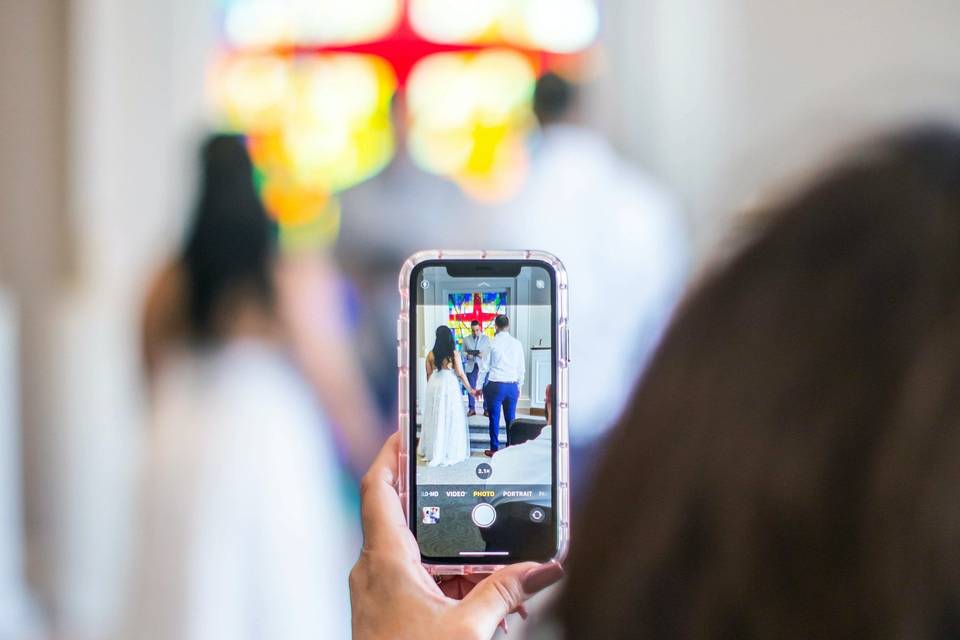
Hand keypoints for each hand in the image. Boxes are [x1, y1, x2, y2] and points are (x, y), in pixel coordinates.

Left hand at [350, 434, 563, 639]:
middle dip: (448, 514)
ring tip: (495, 566)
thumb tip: (544, 569)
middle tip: (476, 496)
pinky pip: (419, 584)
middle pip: (408, 519)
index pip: (378, 487)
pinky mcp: (387, 614)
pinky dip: (449, 585)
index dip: (391, 452)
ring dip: (456, 559)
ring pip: (418, 557)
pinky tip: (483, 601)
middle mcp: (375, 571)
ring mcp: (379, 594)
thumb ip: (506, 593)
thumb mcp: (468, 631)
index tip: (409, 429)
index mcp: (384, 561)